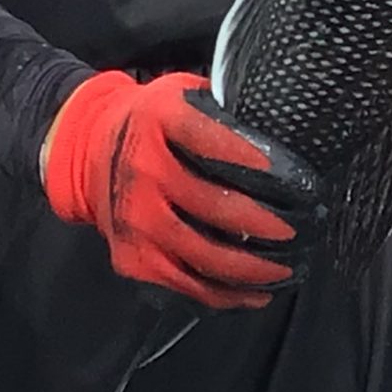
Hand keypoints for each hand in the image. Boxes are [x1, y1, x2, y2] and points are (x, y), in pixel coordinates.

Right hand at [41, 71, 322, 308]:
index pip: (211, 141)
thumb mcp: (181, 96)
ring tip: (290, 267)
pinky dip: (227, 295)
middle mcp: (143, 171)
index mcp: (158, 121)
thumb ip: (221, 111)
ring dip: (254, 268)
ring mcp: (136, 221)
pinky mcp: (133, 259)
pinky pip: (186, 285)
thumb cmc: (152, 121)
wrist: (88, 151)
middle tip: (303, 227)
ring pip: (203, 256)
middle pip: (213, 205)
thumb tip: (281, 133)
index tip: (295, 177)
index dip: (254, 161)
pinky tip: (259, 292)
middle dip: (267, 222)